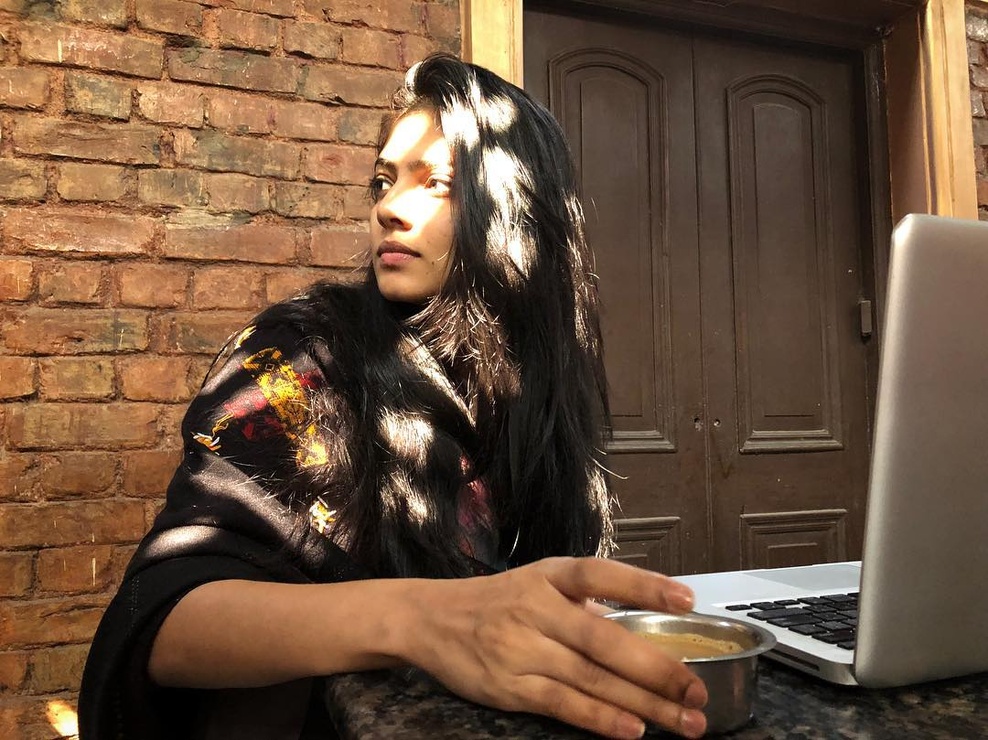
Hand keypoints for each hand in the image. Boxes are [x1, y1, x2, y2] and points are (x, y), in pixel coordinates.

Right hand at [403, 557, 707, 738]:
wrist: (431, 620)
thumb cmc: (496, 601)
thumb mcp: (538, 583)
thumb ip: (586, 601)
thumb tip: (639, 622)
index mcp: (549, 576)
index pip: (601, 575)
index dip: (644, 584)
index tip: (687, 598)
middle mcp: (537, 608)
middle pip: (605, 640)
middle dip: (659, 669)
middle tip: (699, 690)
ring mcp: (522, 649)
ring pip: (592, 679)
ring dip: (645, 704)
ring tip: (685, 720)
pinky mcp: (510, 686)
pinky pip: (563, 705)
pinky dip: (601, 719)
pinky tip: (633, 729)